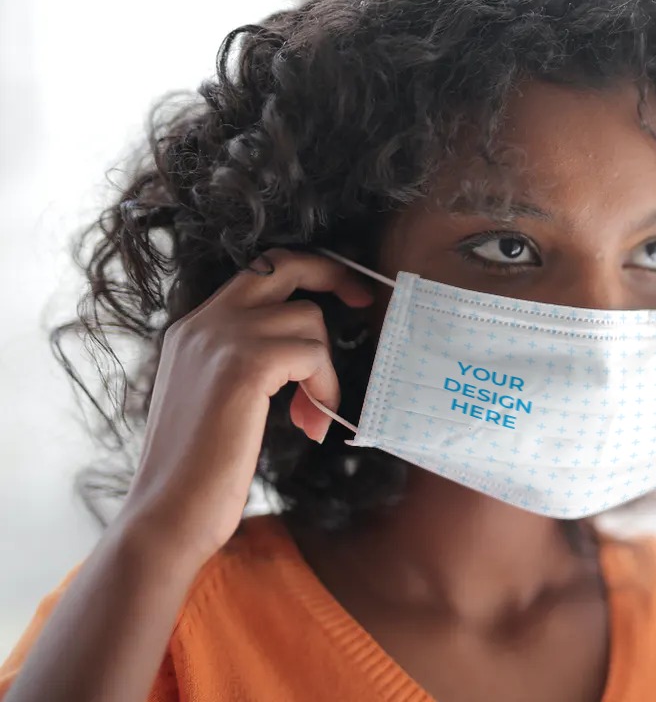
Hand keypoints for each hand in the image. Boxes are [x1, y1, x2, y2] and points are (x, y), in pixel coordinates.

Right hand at [117, 249, 373, 564]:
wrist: (167, 515)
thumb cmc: (199, 473)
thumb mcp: (217, 400)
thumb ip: (249, 365)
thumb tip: (305, 355)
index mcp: (193, 329)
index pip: (258, 273)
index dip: (306, 274)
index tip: (344, 293)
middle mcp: (202, 323)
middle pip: (281, 263)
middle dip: (332, 273)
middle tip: (364, 301)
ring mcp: (219, 338)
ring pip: (308, 319)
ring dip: (324, 370)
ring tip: (310, 415)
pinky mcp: (242, 365)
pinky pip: (312, 353)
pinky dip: (324, 387)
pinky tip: (309, 423)